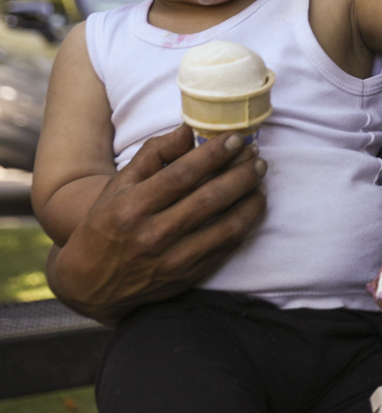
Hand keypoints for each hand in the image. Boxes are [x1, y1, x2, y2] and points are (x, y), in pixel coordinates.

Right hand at [46, 125, 265, 321]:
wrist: (92, 283)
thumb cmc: (108, 223)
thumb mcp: (119, 185)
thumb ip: (153, 154)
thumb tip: (188, 129)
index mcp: (132, 207)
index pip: (182, 175)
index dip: (214, 154)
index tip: (236, 138)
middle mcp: (153, 235)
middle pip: (210, 199)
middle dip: (241, 173)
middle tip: (256, 155)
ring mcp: (173, 259)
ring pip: (227, 225)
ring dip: (251, 197)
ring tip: (258, 175)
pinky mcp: (189, 275)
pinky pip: (228, 246)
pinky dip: (246, 221)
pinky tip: (252, 203)